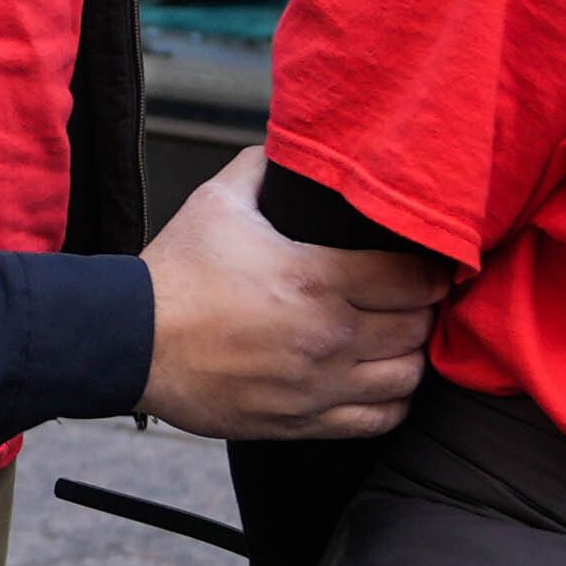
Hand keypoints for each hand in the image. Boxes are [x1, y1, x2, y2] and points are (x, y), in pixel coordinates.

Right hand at [133, 147, 449, 439]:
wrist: (132, 341)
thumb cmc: (176, 274)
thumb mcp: (217, 202)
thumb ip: (262, 167)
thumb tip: (288, 144)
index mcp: (314, 277)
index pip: (413, 278)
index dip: (433, 270)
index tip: (432, 266)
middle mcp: (326, 334)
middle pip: (416, 328)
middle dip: (422, 311)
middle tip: (412, 300)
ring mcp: (316, 384)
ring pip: (405, 378)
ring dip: (409, 356)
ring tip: (396, 339)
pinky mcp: (301, 422)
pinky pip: (377, 420)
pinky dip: (391, 401)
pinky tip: (379, 380)